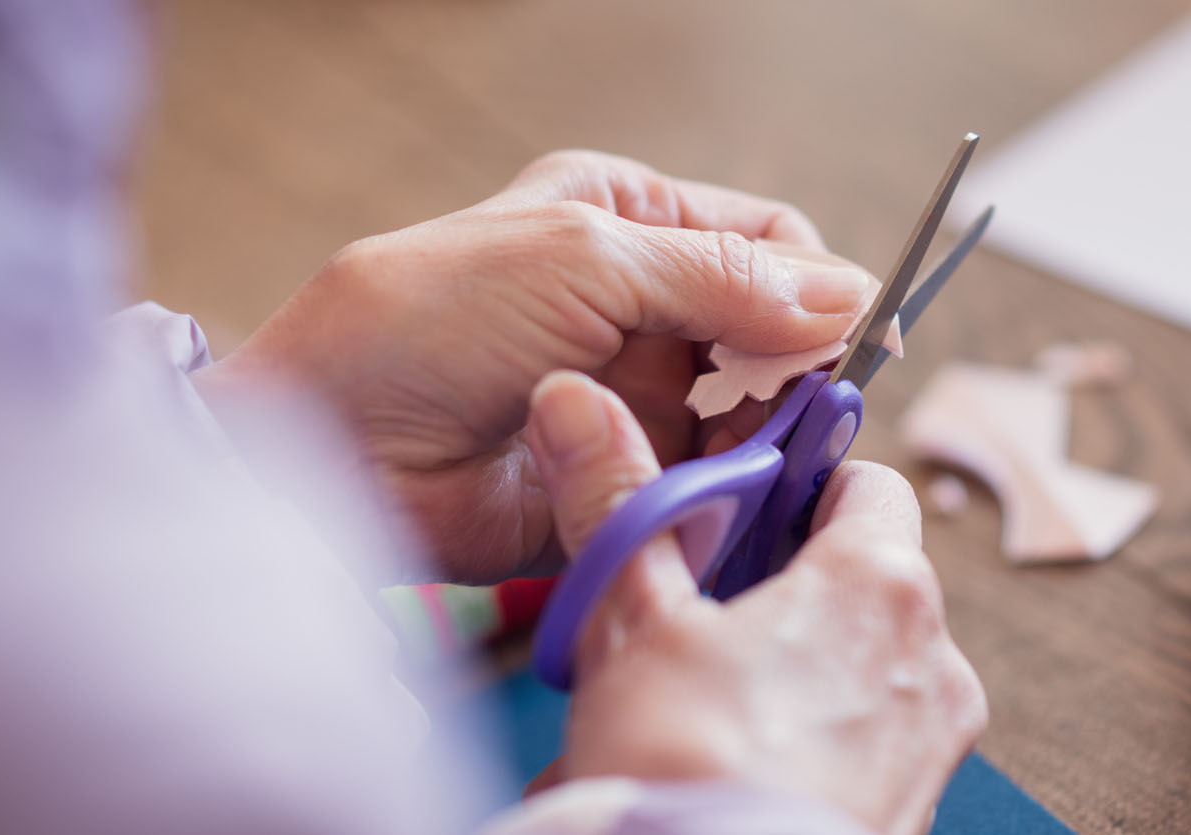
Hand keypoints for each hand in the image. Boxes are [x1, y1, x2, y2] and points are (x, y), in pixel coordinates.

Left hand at [195, 151, 876, 582]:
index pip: (766, 241)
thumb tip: (850, 294)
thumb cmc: (428, 322)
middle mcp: (637, 303)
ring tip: (740, 450)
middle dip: (795, 365)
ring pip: (749, 414)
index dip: (819, 284)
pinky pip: (707, 483)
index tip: (859, 335)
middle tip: (803, 402)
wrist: (332, 451)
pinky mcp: (620, 472)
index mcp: (626, 217)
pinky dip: (722, 489)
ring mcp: (631, 392)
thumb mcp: (584, 259)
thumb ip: (723, 277)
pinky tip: (711, 491)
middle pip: (771, 330)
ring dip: (759, 434)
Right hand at [522, 370, 986, 833]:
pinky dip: (813, 735)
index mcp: (881, 581)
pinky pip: (869, 741)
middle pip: (862, 575)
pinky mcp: (915, 806)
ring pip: (864, 663)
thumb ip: (617, 503)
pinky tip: (735, 759)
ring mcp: (935, 741)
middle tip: (693, 611)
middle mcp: (935, 655)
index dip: (798, 477)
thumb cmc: (690, 767)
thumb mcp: (633, 622)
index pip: (865, 479)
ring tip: (699, 701)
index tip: (742, 496)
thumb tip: (577, 402)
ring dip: (793, 664)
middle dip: (780, 582)